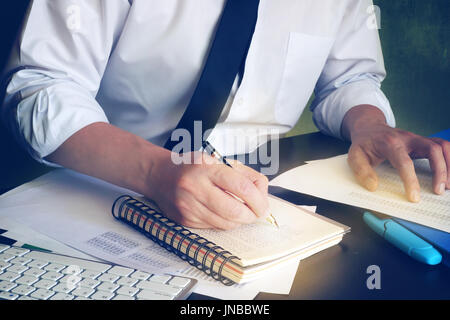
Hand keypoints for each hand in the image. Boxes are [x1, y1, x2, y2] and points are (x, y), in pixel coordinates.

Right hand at [148, 151, 269, 228]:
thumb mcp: (218, 160)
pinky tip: (224, 214)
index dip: (258, 200)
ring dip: (239, 221)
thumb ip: (244, 174)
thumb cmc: (191, 167)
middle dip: (252, 215)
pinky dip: (224, 223)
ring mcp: (188, 206)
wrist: (159, 176)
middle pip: (234, 211)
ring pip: (225, 223)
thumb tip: (262, 192)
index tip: (264, 205)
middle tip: (257, 212)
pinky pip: (213, 227)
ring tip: (242, 213)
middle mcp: (195, 187)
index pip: (241, 187)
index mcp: (206, 168)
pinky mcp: (185, 220)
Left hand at [343, 105, 449, 201]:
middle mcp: (408, 138)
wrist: (369, 128)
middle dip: (440, 171)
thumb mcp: (354, 155)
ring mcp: (418, 139)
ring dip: (449, 165)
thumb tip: (373, 186)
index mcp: (390, 143)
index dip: (411, 180)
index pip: (404, 162)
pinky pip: (442, 148)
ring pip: (442, 146)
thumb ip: (362, 171)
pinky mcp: (423, 142)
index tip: (414, 197)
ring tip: (449, 186)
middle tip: (439, 191)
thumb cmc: (364, 143)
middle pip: (433, 149)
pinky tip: (449, 175)